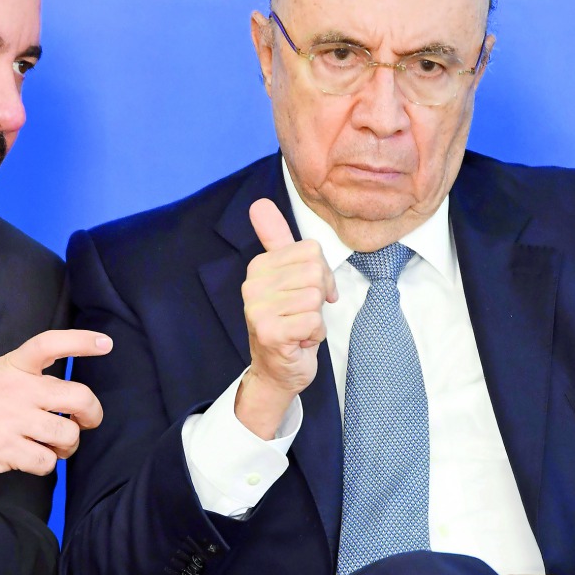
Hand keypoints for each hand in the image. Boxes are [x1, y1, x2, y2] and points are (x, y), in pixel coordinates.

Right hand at [0, 329, 110, 478]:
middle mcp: (17, 390)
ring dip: (67, 445)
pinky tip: (34, 458)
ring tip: (55, 445)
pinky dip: (46, 465)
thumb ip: (26, 375)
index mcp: (13, 366)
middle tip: (87, 420)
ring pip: (68, 434)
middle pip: (79, 397)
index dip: (81, 341)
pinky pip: (48, 462)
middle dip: (92, 413)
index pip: (50, 344)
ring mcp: (14, 421)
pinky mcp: (9, 451)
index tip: (105, 343)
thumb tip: (64, 391)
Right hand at [237, 198, 337, 438]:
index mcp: (259, 267)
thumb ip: (275, 240)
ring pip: (315, 297)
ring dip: (316, 318)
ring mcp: (258, 309)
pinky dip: (314, 335)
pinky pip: (313, 321)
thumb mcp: (285, 278)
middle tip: (305, 313)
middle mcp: (252, 285)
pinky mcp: (269, 332)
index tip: (309, 293)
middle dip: (320, 296)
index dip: (322, 275)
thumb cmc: (288, 323)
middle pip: (315, 272)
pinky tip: (298, 341)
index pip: (312, 251)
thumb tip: (259, 203)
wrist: (276, 370)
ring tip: (299, 327)